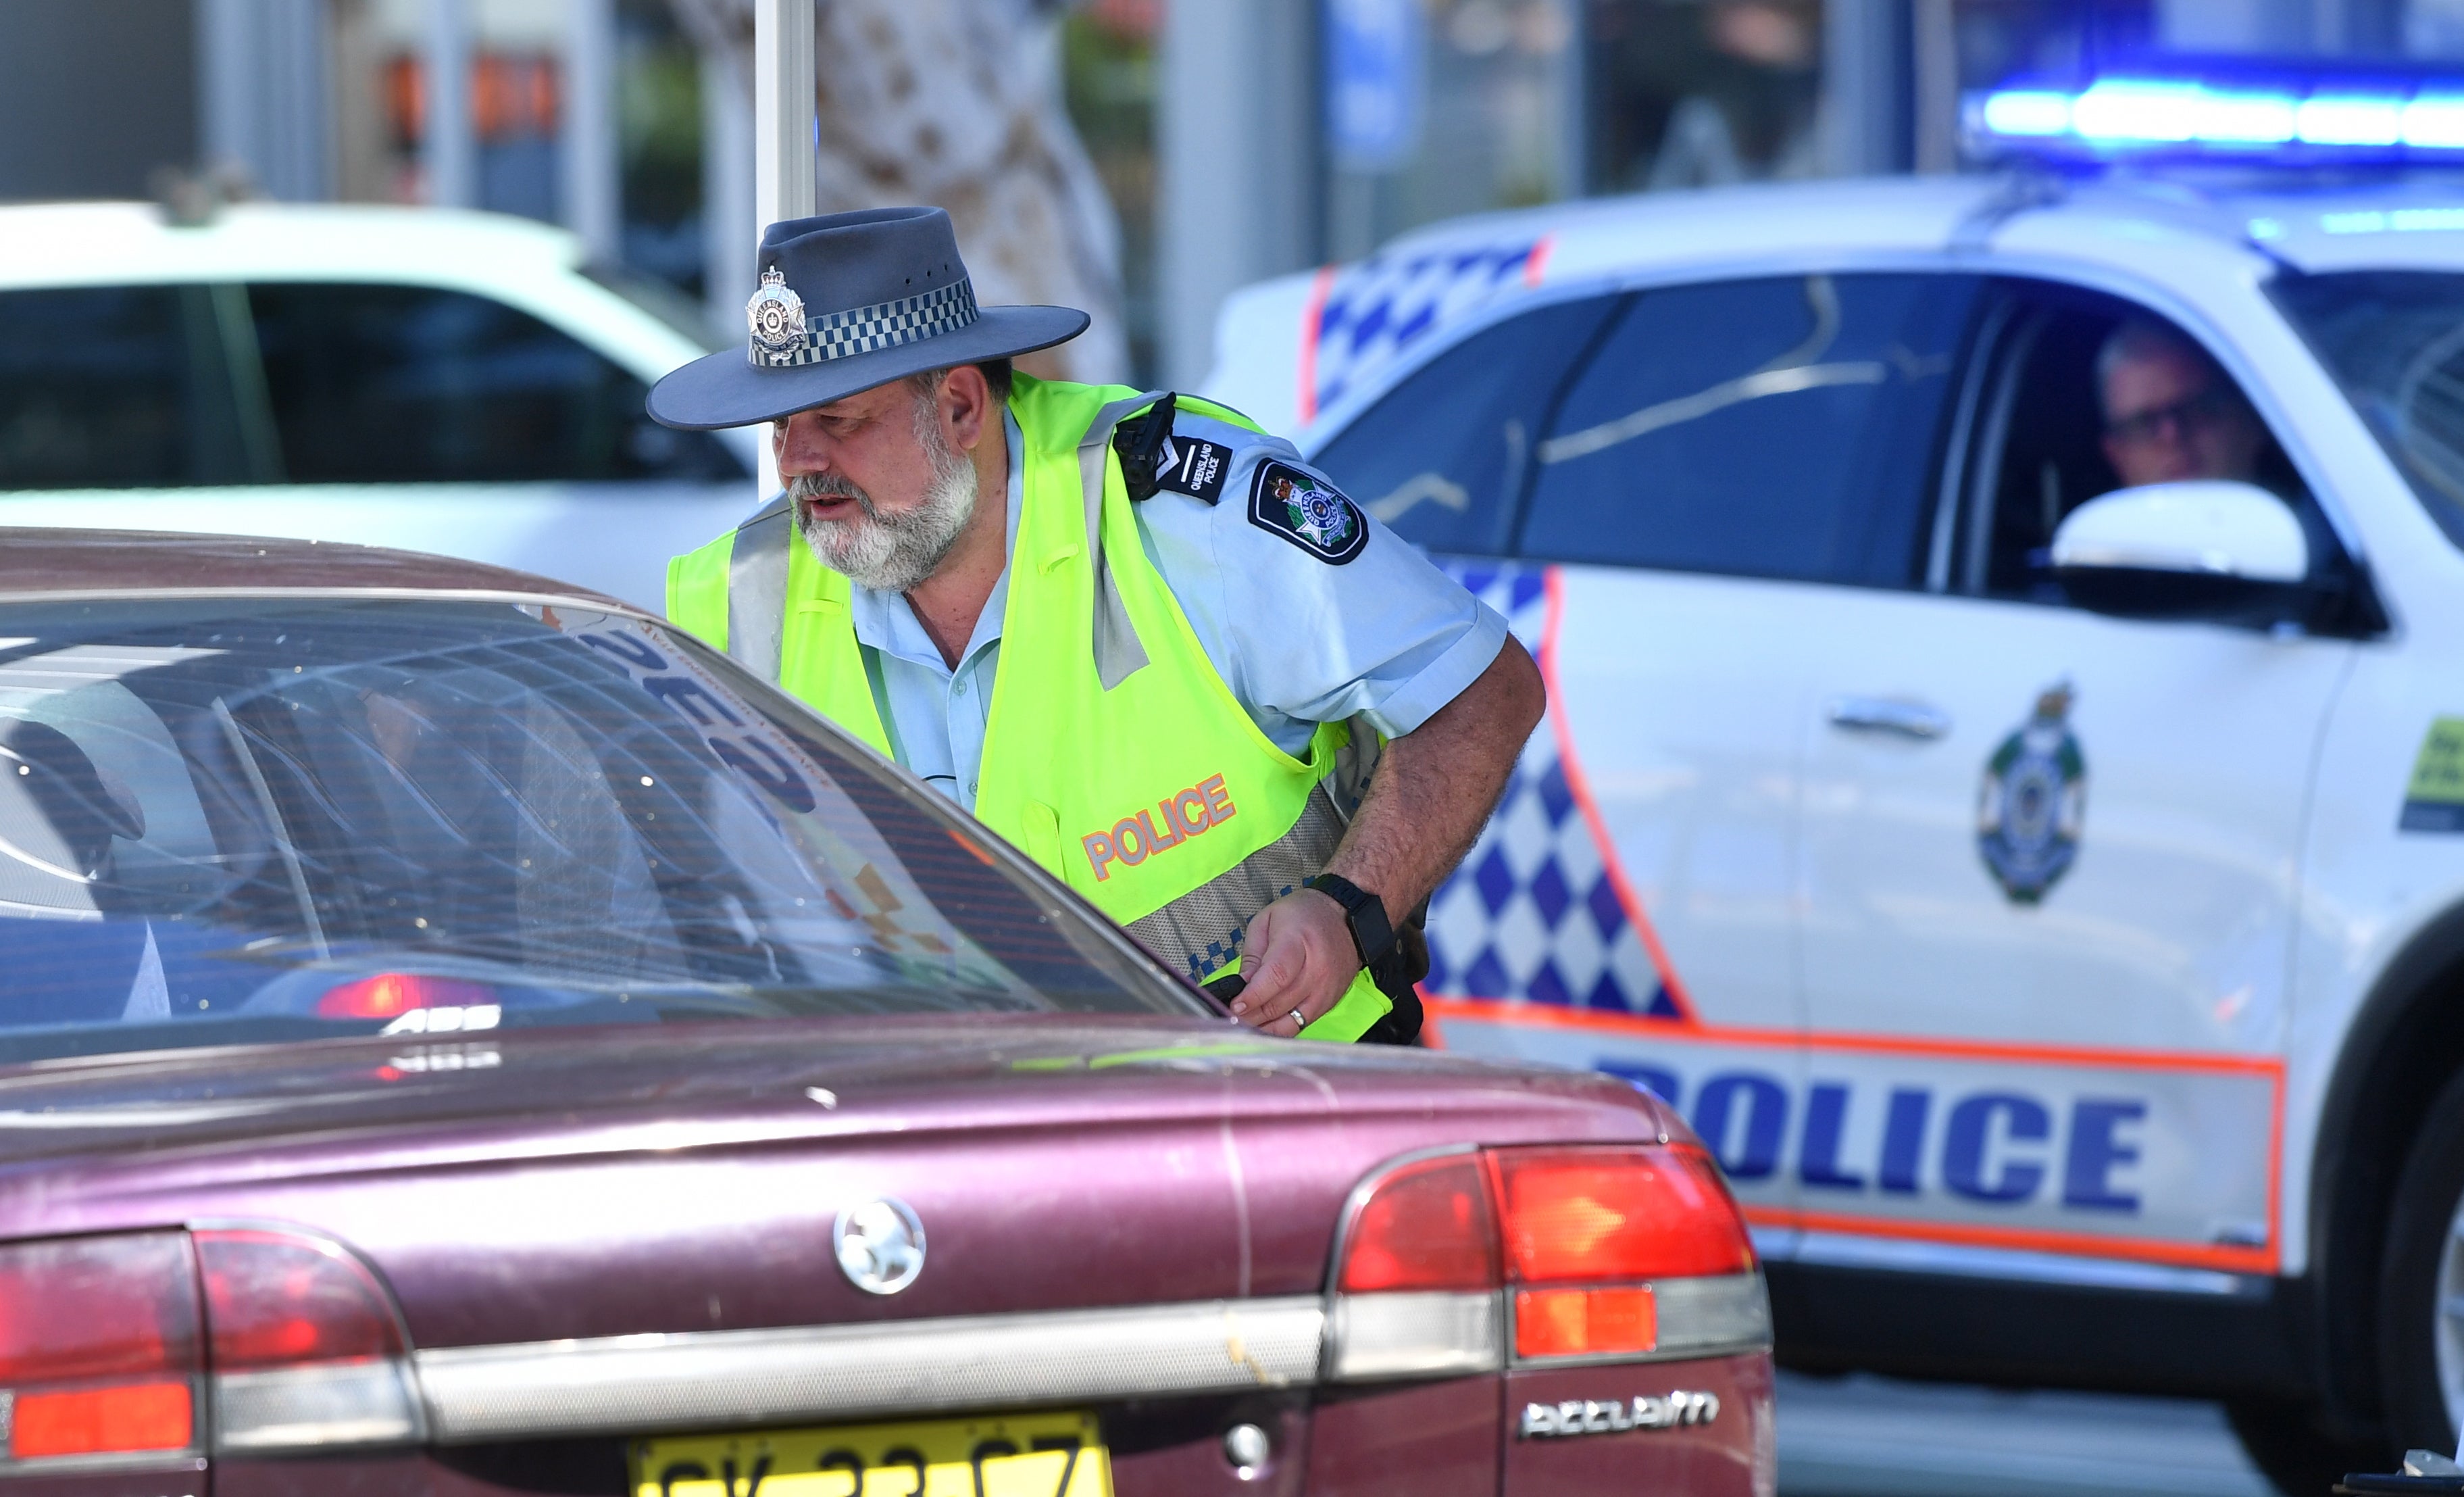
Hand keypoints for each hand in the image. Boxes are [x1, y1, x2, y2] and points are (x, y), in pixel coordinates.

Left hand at [1227, 888, 1355, 1037]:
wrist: (1343, 918)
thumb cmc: (1303, 916)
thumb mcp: (1267, 921)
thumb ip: (1252, 955)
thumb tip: (1241, 986)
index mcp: (1298, 941)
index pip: (1276, 976)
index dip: (1254, 995)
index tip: (1235, 1006)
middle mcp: (1317, 968)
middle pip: (1280, 1001)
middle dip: (1252, 1014)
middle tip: (1232, 1016)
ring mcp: (1326, 988)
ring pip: (1291, 1019)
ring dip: (1264, 1026)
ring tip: (1245, 1023)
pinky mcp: (1329, 1002)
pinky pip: (1302, 1024)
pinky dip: (1281, 1029)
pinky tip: (1265, 1027)